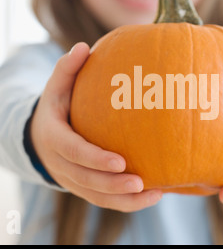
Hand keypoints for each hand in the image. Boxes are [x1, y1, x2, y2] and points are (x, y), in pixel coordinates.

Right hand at [30, 42, 162, 211]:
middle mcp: (61, 164)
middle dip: (113, 185)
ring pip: (97, 196)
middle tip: (141, 182)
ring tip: (154, 194)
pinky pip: (104, 199)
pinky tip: (152, 195)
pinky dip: (126, 202)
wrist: (41, 137)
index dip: (95, 159)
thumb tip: (82, 46)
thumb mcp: (56, 87)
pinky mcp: (84, 186)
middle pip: (87, 180)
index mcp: (55, 138)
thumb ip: (67, 69)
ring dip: (124, 200)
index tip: (120, 161)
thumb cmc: (56, 108)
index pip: (73, 152)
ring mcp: (72, 179)